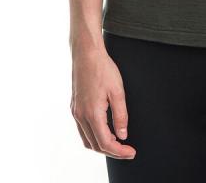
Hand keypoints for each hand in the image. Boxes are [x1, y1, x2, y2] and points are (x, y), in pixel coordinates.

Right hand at [70, 43, 136, 159]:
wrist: (86, 53)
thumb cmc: (103, 69)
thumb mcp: (118, 91)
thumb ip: (121, 115)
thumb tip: (122, 135)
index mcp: (92, 113)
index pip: (105, 143)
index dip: (119, 151)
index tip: (131, 152)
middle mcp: (81, 116)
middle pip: (95, 145)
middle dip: (112, 151)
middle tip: (127, 150)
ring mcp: (76, 112)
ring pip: (87, 140)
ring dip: (102, 145)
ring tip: (117, 143)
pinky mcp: (75, 107)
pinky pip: (83, 130)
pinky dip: (94, 136)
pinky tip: (105, 131)